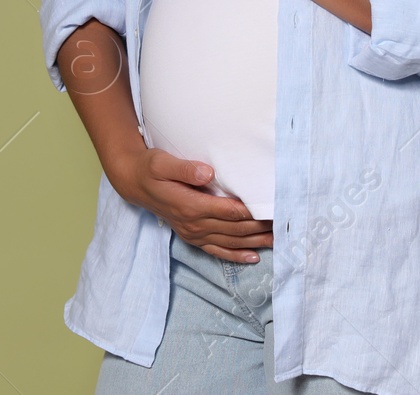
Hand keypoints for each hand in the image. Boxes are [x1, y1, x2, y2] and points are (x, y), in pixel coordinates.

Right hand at [108, 147, 272, 261]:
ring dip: (254, 242)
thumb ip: (185, 169)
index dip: (252, 212)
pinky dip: (236, 255)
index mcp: (189, 205)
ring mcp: (193, 233)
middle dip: (260, 228)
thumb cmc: (152, 169)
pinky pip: (217, 251)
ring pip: (230, 242)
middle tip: (283, 223)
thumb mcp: (162, 163)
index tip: (272, 208)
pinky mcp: (193, 237)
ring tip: (277, 240)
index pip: (229, 211)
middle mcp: (193, 224)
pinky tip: (254, 257)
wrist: (136, 184)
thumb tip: (208, 173)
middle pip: (234, 229)